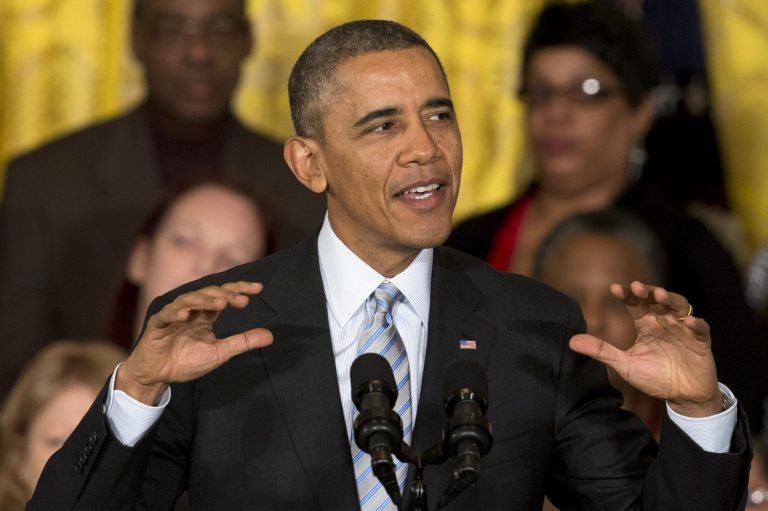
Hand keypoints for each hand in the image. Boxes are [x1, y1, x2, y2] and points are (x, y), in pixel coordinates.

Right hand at [116, 281, 272, 404]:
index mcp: (205, 314)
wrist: (157, 376)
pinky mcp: (157, 325)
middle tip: (243, 300)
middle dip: (226, 295)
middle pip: (209, 293)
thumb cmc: (186, 361)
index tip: (259, 288)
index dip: (239, 289)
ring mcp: (173, 315)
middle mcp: (190, 310)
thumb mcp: (220, 352)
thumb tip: (270, 335)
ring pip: (189, 300)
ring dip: (204, 300)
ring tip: (220, 304)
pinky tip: (186, 314)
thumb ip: (243, 342)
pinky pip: (165, 315)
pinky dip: (175, 313)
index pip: (224, 295)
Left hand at [569, 281, 721, 416]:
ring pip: (679, 308)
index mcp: (646, 325)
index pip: (635, 304)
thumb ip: (601, 351)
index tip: (614, 289)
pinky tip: (688, 322)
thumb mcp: (625, 364)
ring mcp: (683, 330)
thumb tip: (571, 341)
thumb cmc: (654, 377)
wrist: (682, 397)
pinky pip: (701, 329)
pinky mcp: (701, 342)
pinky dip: (696, 324)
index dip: (627, 295)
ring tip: (659, 295)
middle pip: (657, 300)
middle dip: (648, 292)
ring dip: (670, 300)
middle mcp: (664, 322)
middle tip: (637, 286)